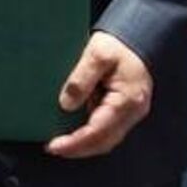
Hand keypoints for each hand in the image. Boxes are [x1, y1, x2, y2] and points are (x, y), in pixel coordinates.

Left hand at [45, 30, 152, 158]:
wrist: (134, 38)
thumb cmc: (117, 45)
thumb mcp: (96, 54)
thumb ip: (81, 79)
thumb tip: (66, 105)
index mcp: (127, 100)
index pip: (99, 130)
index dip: (76, 142)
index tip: (54, 146)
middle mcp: (132, 112)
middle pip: (104, 142)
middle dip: (78, 149)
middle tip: (52, 148)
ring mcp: (130, 113)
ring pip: (106, 139)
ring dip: (83, 145)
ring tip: (59, 144)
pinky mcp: (123, 111)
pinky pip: (106, 129)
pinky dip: (89, 135)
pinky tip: (73, 133)